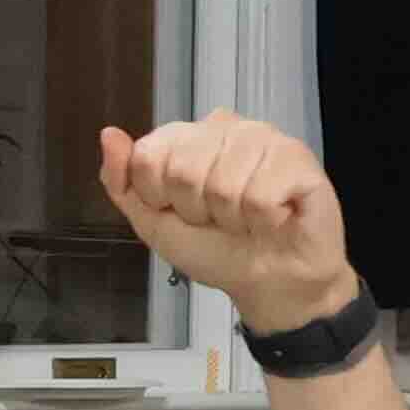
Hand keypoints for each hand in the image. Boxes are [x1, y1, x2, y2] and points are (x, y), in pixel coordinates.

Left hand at [99, 114, 362, 324]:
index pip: (148, 153)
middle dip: (195, 208)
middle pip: (182, 166)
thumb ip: (123, 181)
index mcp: (189, 136)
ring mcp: (266, 139)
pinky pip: (261, 193)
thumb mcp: (152, 221)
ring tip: (247, 219)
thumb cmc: (214, 249)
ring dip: (231, 216)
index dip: (159, 195)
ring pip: (223, 181)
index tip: (182, 211)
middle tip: (218, 219)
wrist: (266, 282)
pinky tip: (274, 217)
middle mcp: (228, 128)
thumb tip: (109, 134)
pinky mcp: (300, 159)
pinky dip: (262, 219)